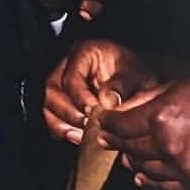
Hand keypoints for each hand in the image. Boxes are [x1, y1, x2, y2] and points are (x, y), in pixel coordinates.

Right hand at [44, 38, 158, 144]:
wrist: (141, 83)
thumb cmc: (137, 74)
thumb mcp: (137, 75)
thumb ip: (123, 85)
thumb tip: (106, 102)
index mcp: (84, 52)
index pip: (71, 77)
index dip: (80, 98)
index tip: (93, 113)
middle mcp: (68, 65)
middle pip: (53, 90)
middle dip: (69, 113)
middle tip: (89, 127)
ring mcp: (62, 83)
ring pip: (48, 104)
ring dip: (63, 124)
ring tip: (84, 135)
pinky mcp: (62, 101)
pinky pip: (51, 116)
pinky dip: (62, 129)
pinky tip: (79, 137)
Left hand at [97, 72, 189, 189]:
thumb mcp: (181, 85)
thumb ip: (148, 100)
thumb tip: (122, 109)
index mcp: (162, 116)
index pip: (122, 125)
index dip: (108, 124)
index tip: (102, 123)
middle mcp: (169, 146)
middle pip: (130, 148)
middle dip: (116, 142)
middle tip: (106, 139)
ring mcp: (184, 169)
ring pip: (145, 169)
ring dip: (132, 161)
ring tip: (124, 155)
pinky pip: (166, 187)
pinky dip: (151, 182)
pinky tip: (142, 176)